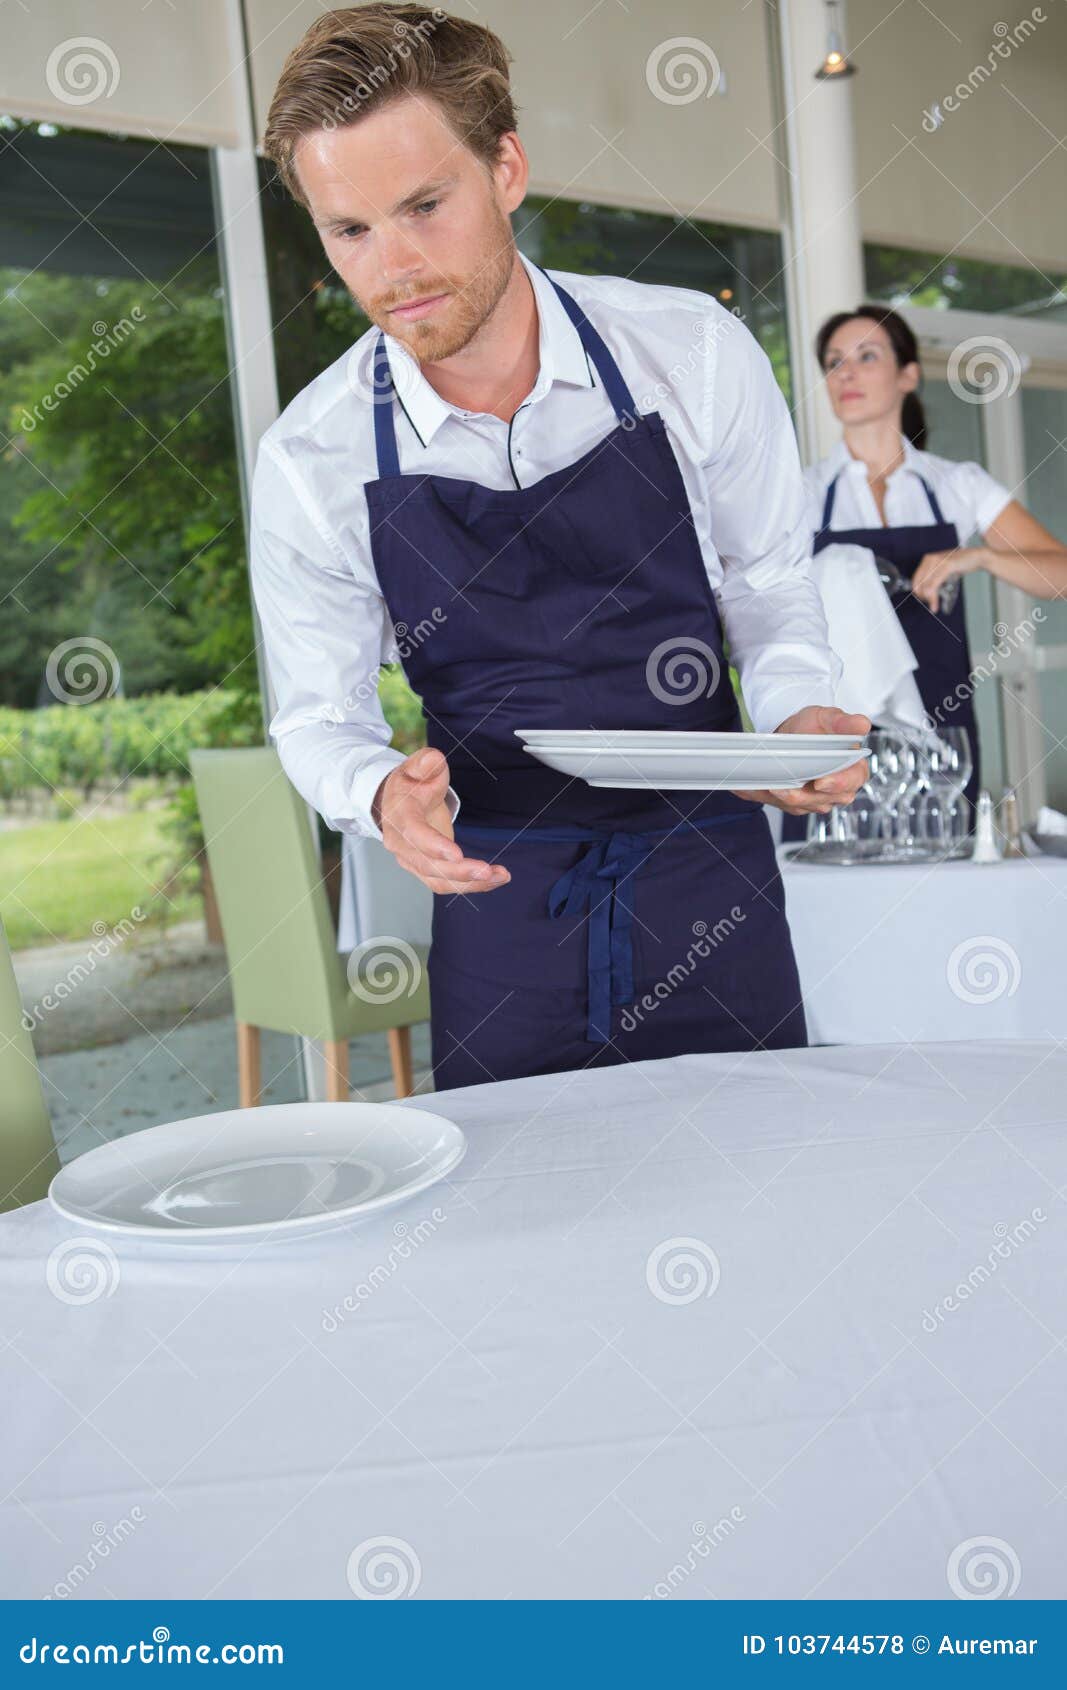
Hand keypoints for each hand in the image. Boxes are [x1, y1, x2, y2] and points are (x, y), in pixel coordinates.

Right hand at [374, 748, 510, 893]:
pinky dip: (472, 885)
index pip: (413, 834)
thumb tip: (433, 759)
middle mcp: (401, 845)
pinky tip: (494, 879)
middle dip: (459, 871)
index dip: (434, 845)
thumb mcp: (415, 767)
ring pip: (439, 880)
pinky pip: (448, 884)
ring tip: (499, 876)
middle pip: (428, 865)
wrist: (397, 803)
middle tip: (487, 870)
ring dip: (470, 883)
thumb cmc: (409, 785)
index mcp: (399, 816)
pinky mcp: (427, 870)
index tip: (456, 854)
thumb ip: (425, 762)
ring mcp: (412, 860)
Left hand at [732, 705, 870, 816]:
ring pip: (803, 805)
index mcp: (853, 769)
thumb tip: (862, 724)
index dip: (838, 783)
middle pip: (825, 799)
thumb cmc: (813, 727)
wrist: (791, 734)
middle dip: (804, 795)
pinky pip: (786, 805)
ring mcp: (818, 799)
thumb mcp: (827, 718)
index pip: (852, 781)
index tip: (821, 781)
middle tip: (786, 787)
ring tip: (772, 786)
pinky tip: (766, 788)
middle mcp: (837, 789)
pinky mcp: (798, 804)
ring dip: (786, 798)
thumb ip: (843, 722)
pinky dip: (774, 798)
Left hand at [911, 546, 982, 611]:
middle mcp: (930, 559)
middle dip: (923, 597)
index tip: (924, 600)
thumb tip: (924, 593)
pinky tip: (935, 605)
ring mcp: (938, 562)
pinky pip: (934, 585)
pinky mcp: (947, 566)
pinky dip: (933, 597)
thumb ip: (933, 578)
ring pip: (926, 586)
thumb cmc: (961, 564)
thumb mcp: (943, 570)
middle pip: (919, 584)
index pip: (915, 579)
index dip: (918, 592)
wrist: (977, 557)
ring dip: (929, 600)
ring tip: (934, 607)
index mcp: (928, 559)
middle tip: (931, 604)